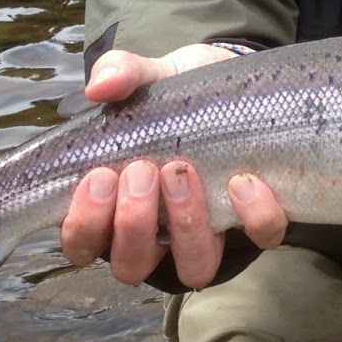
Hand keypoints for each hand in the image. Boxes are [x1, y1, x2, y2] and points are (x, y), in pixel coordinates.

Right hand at [60, 44, 288, 287]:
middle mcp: (157, 230)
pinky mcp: (255, 220)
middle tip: (142, 171)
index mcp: (115, 205)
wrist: (236, 81)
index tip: (99, 176)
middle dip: (133, 224)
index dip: (85, 223)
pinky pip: (259, 238)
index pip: (83, 244)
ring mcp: (208, 231)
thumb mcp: (148, 75)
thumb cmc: (177, 94)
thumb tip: (100, 86)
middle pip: (131, 265)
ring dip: (186, 226)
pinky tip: (244, 179)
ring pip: (194, 268)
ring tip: (183, 172)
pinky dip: (253, 216)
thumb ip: (121, 73)